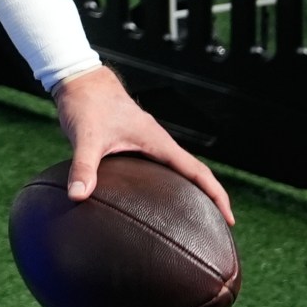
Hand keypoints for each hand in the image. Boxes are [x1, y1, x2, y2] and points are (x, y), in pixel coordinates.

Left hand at [51, 67, 233, 224]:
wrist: (79, 78)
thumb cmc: (87, 102)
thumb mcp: (86, 137)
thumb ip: (83, 167)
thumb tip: (77, 196)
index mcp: (157, 141)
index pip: (196, 171)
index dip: (216, 195)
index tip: (229, 218)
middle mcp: (156, 142)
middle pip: (192, 174)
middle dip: (208, 199)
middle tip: (217, 228)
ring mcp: (146, 142)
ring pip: (175, 170)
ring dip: (187, 191)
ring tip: (191, 219)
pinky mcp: (132, 142)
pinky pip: (157, 167)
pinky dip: (163, 184)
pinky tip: (150, 200)